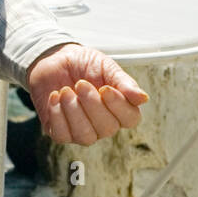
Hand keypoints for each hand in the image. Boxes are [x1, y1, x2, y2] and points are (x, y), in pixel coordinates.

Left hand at [26, 42, 147, 144]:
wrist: (54, 60)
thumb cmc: (83, 64)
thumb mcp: (106, 66)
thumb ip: (123, 82)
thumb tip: (143, 98)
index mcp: (120, 107)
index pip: (130, 119)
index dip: (118, 106)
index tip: (105, 88)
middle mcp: (104, 124)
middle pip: (107, 128)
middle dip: (92, 104)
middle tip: (80, 84)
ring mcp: (84, 131)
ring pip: (85, 136)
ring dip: (73, 111)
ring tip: (65, 91)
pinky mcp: (62, 133)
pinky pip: (62, 135)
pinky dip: (57, 115)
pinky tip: (55, 97)